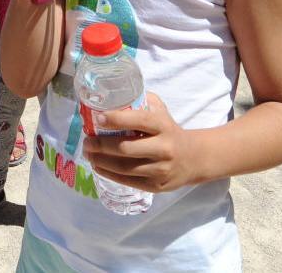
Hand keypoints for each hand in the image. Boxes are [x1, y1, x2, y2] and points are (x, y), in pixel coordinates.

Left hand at [82, 92, 202, 192]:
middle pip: (126, 148)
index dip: (116, 119)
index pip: (139, 121)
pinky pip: (127, 181)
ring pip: (124, 167)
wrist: (194, 158)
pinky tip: (98, 166)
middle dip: (101, 145)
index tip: (98, 118)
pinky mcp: (156, 186)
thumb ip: (141, 101)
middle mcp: (164, 148)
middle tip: (87, 141)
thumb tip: (111, 96)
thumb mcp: (161, 111)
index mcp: (164, 126)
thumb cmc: (169, 130)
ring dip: (100, 161)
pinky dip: (108, 174)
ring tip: (88, 154)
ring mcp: (160, 169)